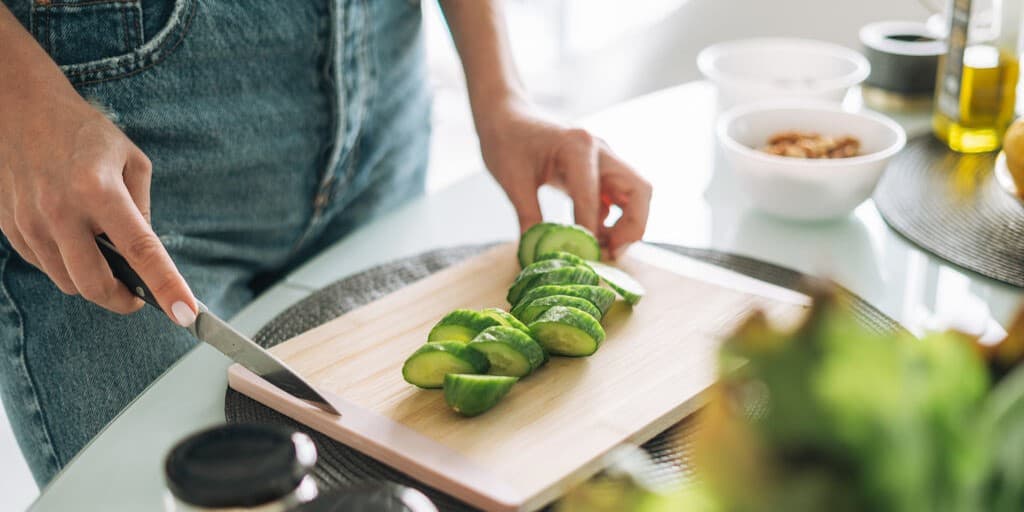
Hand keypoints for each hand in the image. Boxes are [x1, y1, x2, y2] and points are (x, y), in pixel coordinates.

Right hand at [0, 83, 196, 324]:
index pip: (139, 249)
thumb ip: (142, 208)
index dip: (164, 286)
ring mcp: (29, 222)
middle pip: (94, 284)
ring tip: (107, 260)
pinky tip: (75, 242)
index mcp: (98, 189)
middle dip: (122, 300)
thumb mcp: (130, 159)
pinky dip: (66, 266)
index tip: (184, 314)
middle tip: (138, 296)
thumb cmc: (83, 132)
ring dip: (93, 283)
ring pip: (67, 282)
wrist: (16, 107)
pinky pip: (44, 267)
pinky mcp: (10, 228)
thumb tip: (144, 254)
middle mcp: (60, 211)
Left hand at [478, 100, 651, 258]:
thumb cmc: (506, 141)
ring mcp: (604, 158)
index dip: (590, 231)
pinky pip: (620, 197)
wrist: (507, 116)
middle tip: (611, 253)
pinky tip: (592, 236)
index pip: (593, 196)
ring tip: (603, 249)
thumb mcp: (512, 181)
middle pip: (638, 190)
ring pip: (636, 193)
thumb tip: (537, 257)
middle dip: (632, 227)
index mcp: (577, 146)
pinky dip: (615, 219)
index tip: (581, 255)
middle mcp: (599, 150)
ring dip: (628, 224)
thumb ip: (529, 218)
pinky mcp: (601, 169)